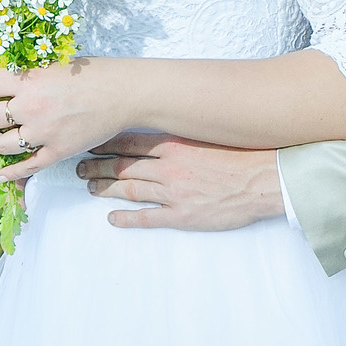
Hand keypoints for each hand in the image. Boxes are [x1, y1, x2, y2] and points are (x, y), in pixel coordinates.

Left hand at [0, 60, 126, 180]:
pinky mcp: (58, 151)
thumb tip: (1, 80)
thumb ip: (27, 74)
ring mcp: (44, 132)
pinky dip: (10, 172)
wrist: (124, 92)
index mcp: (28, 80)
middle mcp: (31, 107)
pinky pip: (26, 166)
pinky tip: (1, 174)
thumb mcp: (53, 64)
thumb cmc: (92, 73)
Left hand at [78, 132, 285, 230]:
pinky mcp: (182, 216)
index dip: (106, 144)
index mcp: (175, 145)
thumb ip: (183, 134)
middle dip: (97, 168)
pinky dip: (127, 219)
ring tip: (90, 189)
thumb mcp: (208, 134)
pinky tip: (112, 219)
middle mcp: (168, 168)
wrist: (266, 179)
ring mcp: (173, 193)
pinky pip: (147, 218)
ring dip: (105, 190)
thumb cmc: (243, 154)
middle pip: (123, 167)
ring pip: (129, 190)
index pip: (129, 142)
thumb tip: (162, 126)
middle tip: (79, 169)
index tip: (89, 144)